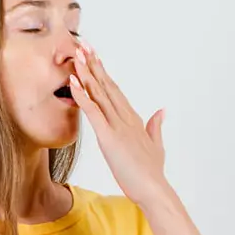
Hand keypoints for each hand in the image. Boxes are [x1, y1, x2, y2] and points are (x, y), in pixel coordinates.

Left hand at [69, 39, 169, 205]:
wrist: (154, 190)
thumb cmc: (151, 173)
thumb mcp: (156, 145)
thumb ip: (156, 126)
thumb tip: (162, 111)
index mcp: (133, 120)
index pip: (115, 91)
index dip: (103, 73)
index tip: (95, 56)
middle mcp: (125, 118)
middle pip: (107, 86)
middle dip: (94, 64)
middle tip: (83, 44)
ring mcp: (118, 126)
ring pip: (100, 94)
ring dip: (87, 73)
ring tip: (77, 54)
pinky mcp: (109, 137)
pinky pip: (93, 112)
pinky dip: (82, 96)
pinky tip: (73, 82)